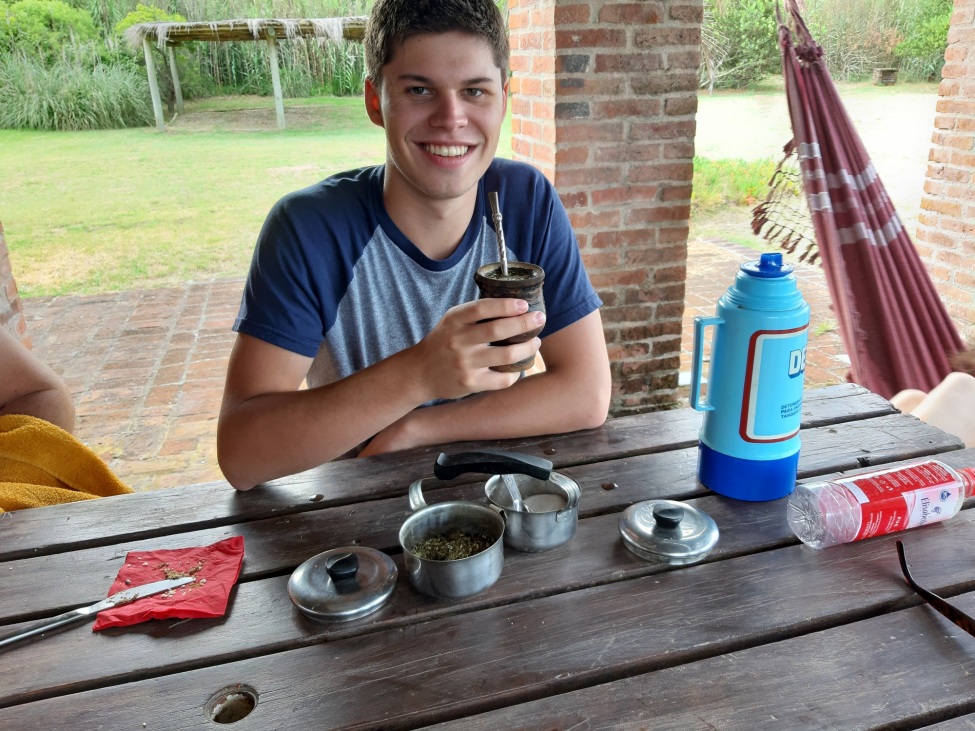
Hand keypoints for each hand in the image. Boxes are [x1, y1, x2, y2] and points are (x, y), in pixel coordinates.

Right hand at [405, 298, 544, 402]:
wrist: (419, 374)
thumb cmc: (443, 342)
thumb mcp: (452, 322)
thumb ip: (475, 313)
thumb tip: (513, 303)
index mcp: (454, 321)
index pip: (482, 308)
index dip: (505, 305)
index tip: (524, 304)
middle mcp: (458, 341)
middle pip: (498, 330)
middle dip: (525, 323)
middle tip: (540, 318)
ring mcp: (464, 363)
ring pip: (506, 355)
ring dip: (527, 348)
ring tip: (536, 342)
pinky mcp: (470, 383)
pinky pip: (502, 379)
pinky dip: (515, 373)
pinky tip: (519, 367)